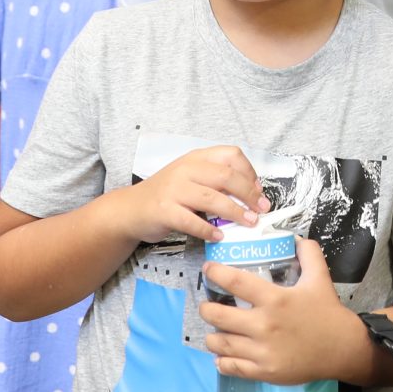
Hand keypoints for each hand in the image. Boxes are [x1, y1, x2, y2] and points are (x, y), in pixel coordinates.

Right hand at [113, 145, 268, 243]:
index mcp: (196, 158)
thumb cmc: (167, 194)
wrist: (131, 209)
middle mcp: (185, 170)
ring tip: (249, 223)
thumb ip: (216, 181)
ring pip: (212, 199)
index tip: (259, 190)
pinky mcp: (164, 211)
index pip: (231, 155)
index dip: (249, 172)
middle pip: (226, 176)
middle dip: (249, 194)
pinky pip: (192, 221)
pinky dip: (209, 231)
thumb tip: (252, 194)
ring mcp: (173, 190)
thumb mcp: (192, 178)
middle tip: (261, 210)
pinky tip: (219, 236)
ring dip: (235, 213)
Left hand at [199, 238, 364, 384]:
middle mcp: (264, 325)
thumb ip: (308, 253)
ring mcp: (263, 351)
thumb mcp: (320, 278)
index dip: (217, 273)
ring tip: (213, 330)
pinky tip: (222, 354)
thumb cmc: (327, 312)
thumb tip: (294, 238)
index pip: (236, 282)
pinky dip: (222, 360)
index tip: (208, 269)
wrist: (342, 349)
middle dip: (207, 309)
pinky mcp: (264, 371)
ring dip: (212, 336)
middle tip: (207, 306)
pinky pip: (232, 367)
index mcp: (275, 299)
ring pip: (221, 343)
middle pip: (219, 315)